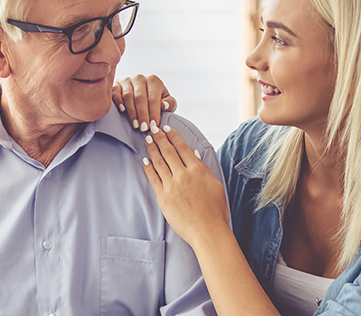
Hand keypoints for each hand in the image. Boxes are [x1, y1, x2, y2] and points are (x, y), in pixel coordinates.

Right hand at [112, 74, 175, 131]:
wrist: (142, 95)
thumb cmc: (156, 100)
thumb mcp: (167, 102)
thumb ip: (170, 103)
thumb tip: (163, 105)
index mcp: (154, 81)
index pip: (153, 98)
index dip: (154, 112)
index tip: (153, 125)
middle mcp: (140, 78)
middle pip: (140, 97)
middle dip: (142, 114)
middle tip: (144, 128)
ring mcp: (127, 80)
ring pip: (128, 96)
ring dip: (131, 112)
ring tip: (135, 125)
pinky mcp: (116, 84)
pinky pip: (115, 92)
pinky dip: (118, 101)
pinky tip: (122, 111)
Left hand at [142, 125, 228, 246]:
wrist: (208, 231)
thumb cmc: (215, 210)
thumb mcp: (215, 185)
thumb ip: (203, 168)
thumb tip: (194, 154)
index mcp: (198, 170)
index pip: (182, 147)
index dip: (173, 136)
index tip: (167, 128)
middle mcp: (183, 175)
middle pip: (168, 151)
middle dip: (159, 138)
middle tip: (152, 128)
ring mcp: (172, 186)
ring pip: (159, 162)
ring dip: (152, 149)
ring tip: (146, 140)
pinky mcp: (163, 198)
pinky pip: (153, 179)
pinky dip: (148, 168)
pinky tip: (145, 160)